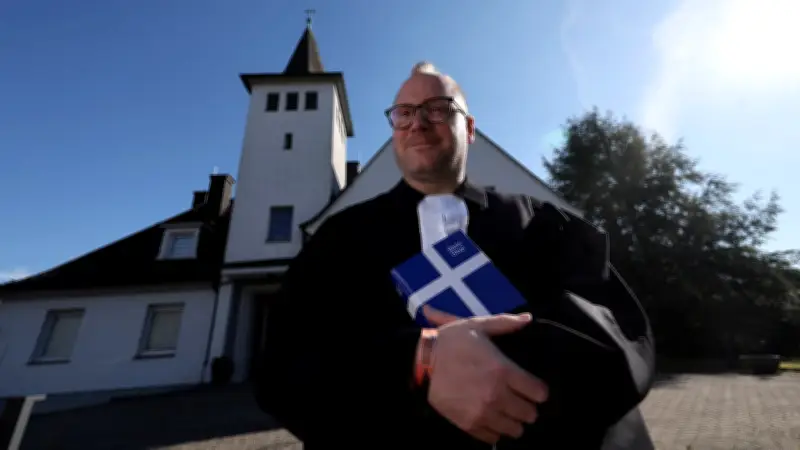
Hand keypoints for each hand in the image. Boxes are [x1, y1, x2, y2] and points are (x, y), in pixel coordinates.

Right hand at [423, 306, 548, 443]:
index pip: (539, 393)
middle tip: (519, 399)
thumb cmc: (450, 342)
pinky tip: (490, 418)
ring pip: (515, 430)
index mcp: (503, 371)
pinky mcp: (468, 425)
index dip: (538, 390)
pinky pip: (493, 439)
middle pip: (530, 414)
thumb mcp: (477, 326)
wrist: (421, 362)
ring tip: (505, 411)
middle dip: (527, 406)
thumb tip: (528, 319)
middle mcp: (497, 395)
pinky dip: (495, 431)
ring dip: (513, 421)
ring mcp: (482, 413)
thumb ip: (505, 323)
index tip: (532, 388)